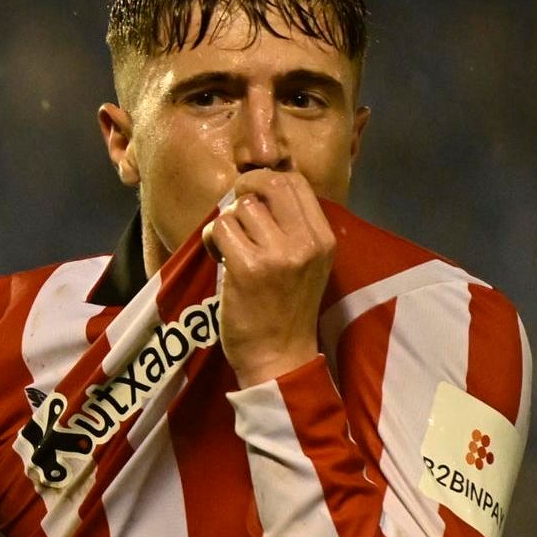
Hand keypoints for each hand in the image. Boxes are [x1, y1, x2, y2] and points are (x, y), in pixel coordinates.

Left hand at [201, 168, 335, 386]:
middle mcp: (306, 243)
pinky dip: (213, 239)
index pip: (296, 182)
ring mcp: (278, 255)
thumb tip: (260, 186)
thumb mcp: (307, 264)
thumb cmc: (287, 310)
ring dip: (227, 223)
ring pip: (242, 208)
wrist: (279, 357)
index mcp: (324, 239)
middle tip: (235, 209)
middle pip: (271, 184)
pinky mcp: (247, 268)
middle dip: (246, 188)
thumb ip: (292, 227)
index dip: (268, 179)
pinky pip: (221, 228)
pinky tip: (219, 257)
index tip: (254, 196)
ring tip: (230, 247)